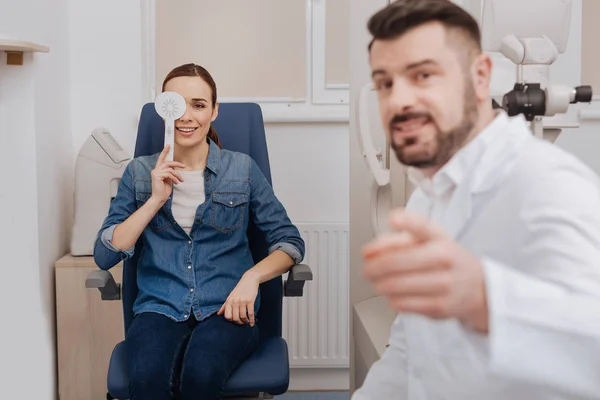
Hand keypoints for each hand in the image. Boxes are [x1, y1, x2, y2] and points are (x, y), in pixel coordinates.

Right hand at [150, 145, 185, 204]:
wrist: (159, 198)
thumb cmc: (164, 190)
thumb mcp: (169, 179)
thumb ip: (170, 173)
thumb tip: (175, 169)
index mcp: (158, 170)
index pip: (161, 158)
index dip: (164, 151)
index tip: (168, 145)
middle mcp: (155, 170)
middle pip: (168, 162)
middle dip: (177, 164)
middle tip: (184, 166)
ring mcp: (155, 172)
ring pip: (170, 169)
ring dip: (177, 175)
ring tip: (180, 180)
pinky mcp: (157, 176)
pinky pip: (169, 174)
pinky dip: (175, 178)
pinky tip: (176, 183)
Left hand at [217, 272, 259, 325]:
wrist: (249, 280)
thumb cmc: (240, 289)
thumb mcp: (230, 296)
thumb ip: (224, 306)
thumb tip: (218, 314)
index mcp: (229, 301)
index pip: (227, 316)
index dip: (231, 320)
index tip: (234, 320)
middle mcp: (235, 302)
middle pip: (235, 318)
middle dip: (239, 322)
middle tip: (241, 323)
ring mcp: (243, 301)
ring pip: (243, 316)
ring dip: (245, 321)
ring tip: (246, 321)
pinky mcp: (250, 301)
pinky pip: (250, 313)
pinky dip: (251, 320)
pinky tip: (252, 323)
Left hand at [362, 209, 488, 332]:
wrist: (477, 287)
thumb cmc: (445, 259)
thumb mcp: (427, 241)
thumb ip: (395, 241)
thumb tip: (368, 253)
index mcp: (439, 238)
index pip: (422, 227)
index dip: (407, 221)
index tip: (394, 218)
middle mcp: (443, 259)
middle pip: (395, 262)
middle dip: (372, 267)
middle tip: (367, 269)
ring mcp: (443, 284)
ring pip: (394, 286)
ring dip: (378, 284)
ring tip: (378, 282)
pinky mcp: (439, 307)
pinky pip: (401, 304)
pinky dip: (391, 298)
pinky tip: (394, 294)